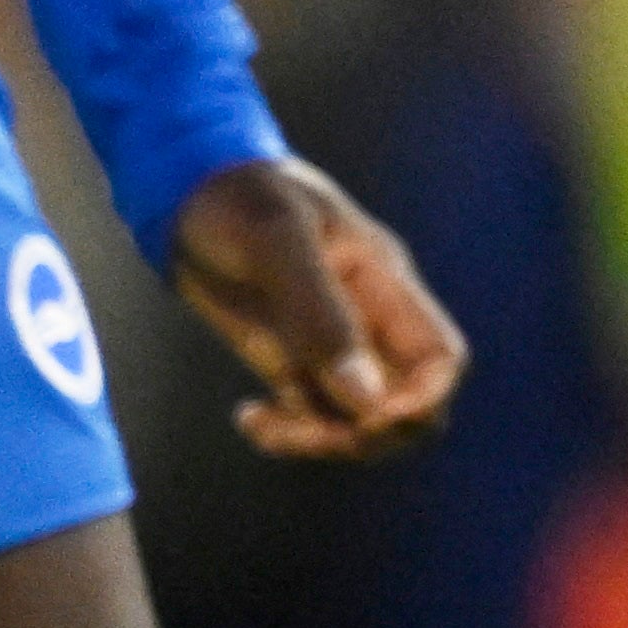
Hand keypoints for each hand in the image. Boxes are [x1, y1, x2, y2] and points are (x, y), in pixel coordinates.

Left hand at [167, 154, 468, 461]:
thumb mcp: (277, 241)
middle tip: (303, 427)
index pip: (440, 358)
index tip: (364, 414)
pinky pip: (313, 417)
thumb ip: (321, 315)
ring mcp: (329, 343)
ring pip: (359, 421)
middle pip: (409, 405)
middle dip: (366, 433)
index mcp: (383, 283)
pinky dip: (288, 432)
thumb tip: (366, 401)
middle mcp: (367, 320)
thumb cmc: (239, 198)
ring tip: (260, 421)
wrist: (188, 189)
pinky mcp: (291, 359)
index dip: (420, 399)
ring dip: (319, 438)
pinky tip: (248, 417)